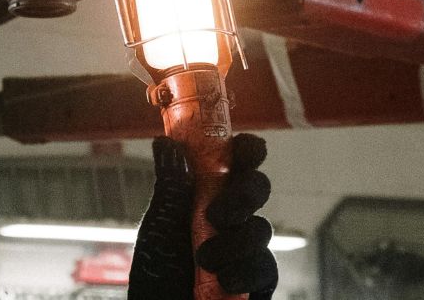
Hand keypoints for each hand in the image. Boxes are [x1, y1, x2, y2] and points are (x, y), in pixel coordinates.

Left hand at [129, 134, 278, 299]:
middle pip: (257, 188)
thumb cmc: (158, 272)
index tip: (244, 149)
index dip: (245, 150)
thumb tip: (167, 143)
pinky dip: (244, 271)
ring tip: (203, 259)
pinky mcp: (258, 280)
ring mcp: (246, 248)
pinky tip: (224, 280)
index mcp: (206, 196)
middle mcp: (231, 218)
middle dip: (243, 196)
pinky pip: (266, 266)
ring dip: (233, 243)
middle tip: (216, 214)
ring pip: (262, 228)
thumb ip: (171, 188)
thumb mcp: (159, 228)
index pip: (233, 163)